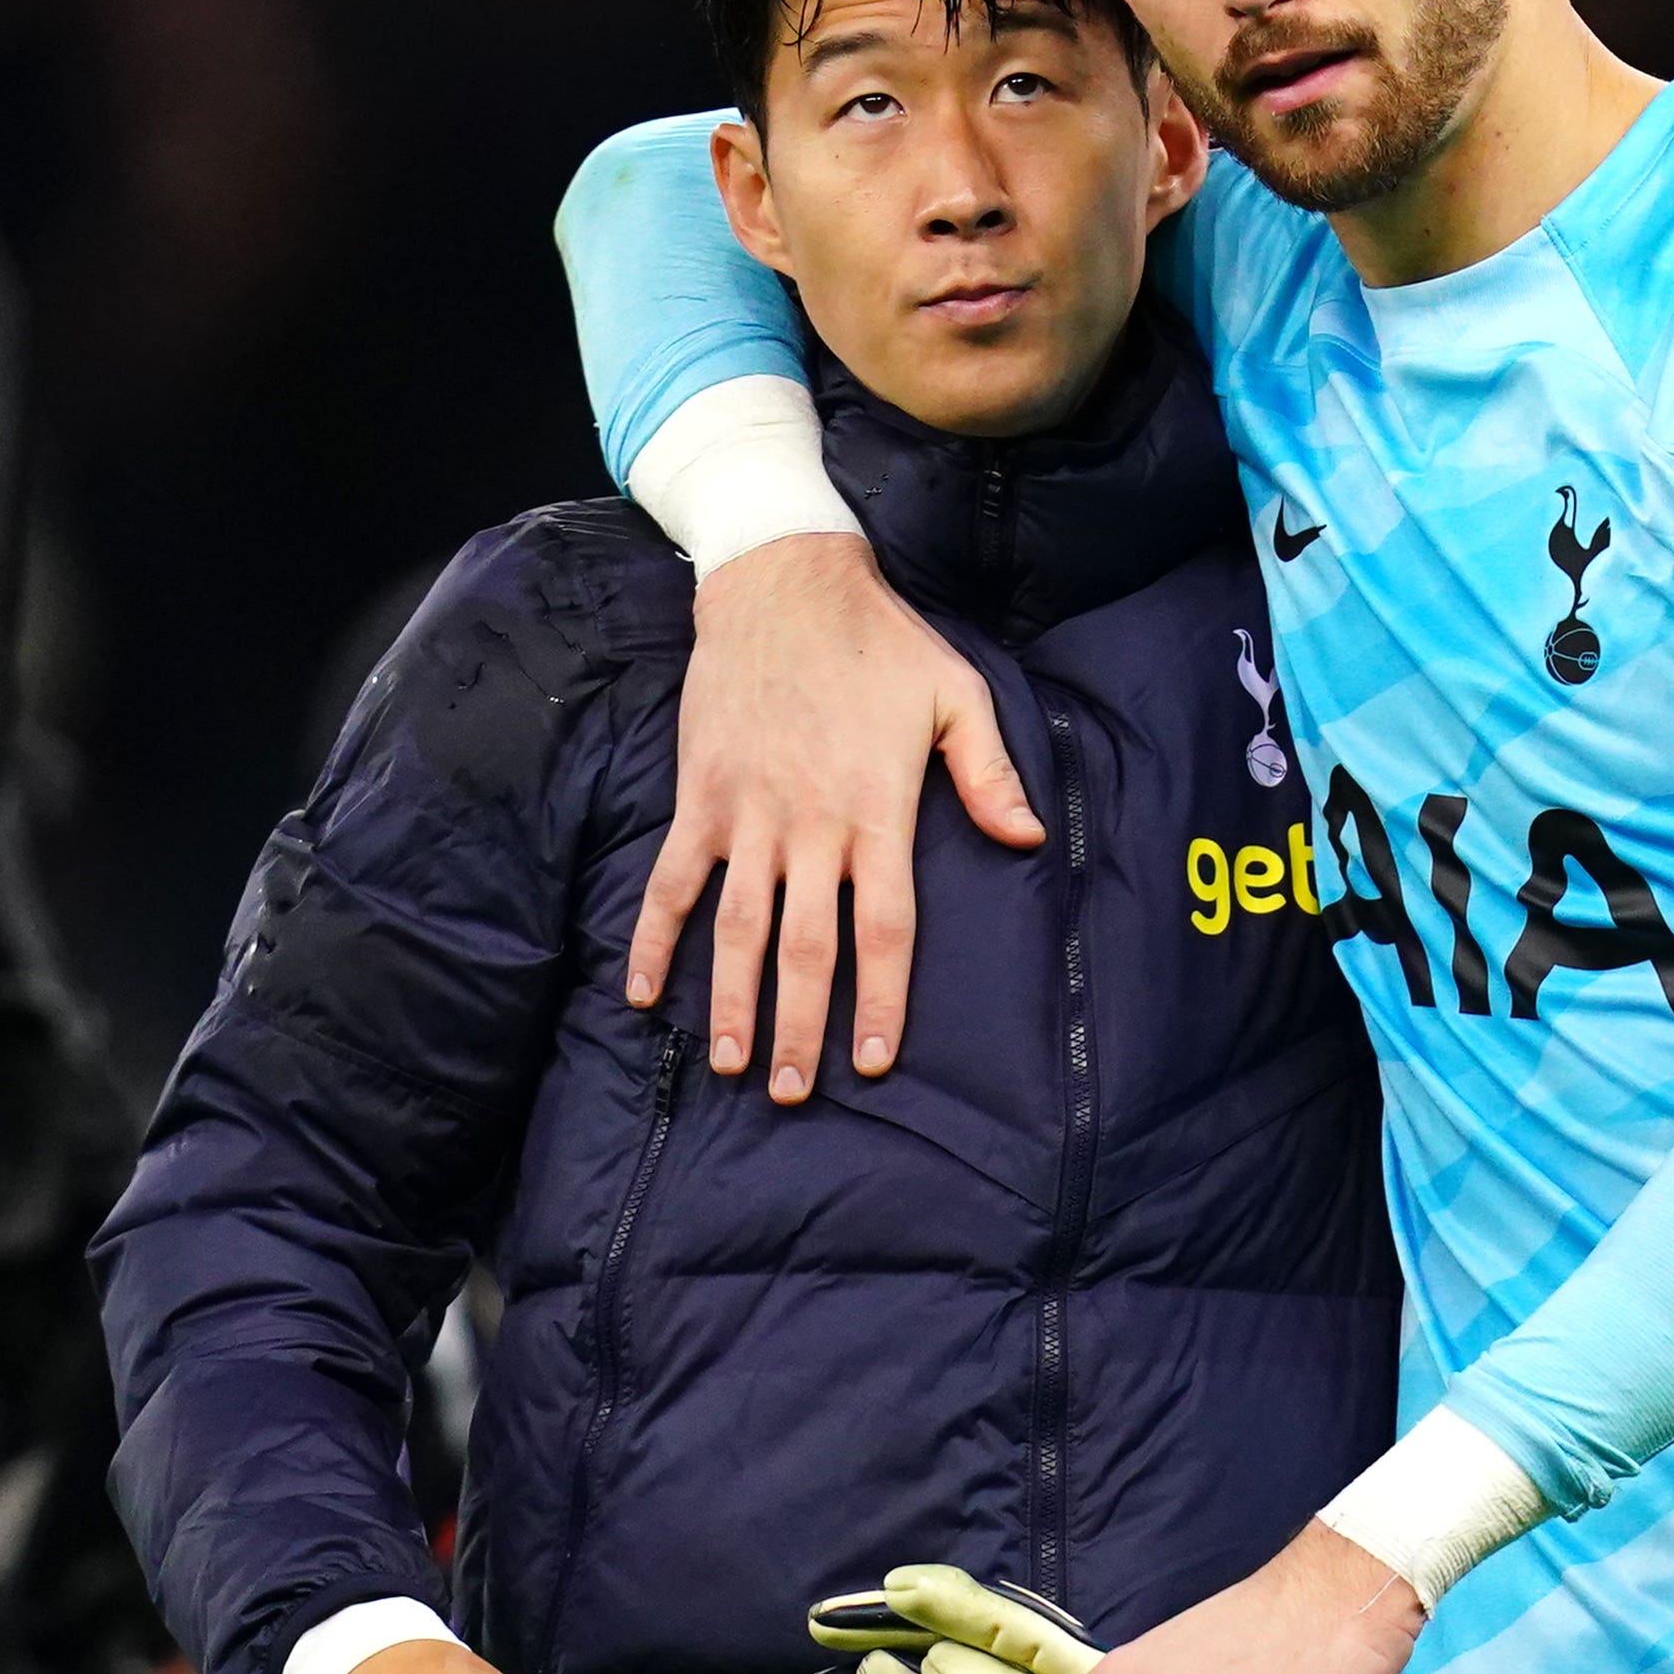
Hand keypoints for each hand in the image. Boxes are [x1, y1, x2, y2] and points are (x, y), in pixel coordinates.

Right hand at [629, 532, 1044, 1102]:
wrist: (782, 582)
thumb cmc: (879, 642)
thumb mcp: (954, 694)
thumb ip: (988, 773)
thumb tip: (1028, 837)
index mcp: (878, 811)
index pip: (885, 928)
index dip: (880, 999)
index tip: (873, 1060)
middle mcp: (810, 826)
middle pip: (807, 947)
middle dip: (800, 1025)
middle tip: (792, 1090)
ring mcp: (748, 815)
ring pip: (737, 928)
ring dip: (731, 1000)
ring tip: (730, 1062)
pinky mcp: (701, 797)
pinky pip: (672, 881)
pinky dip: (654, 938)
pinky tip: (645, 992)